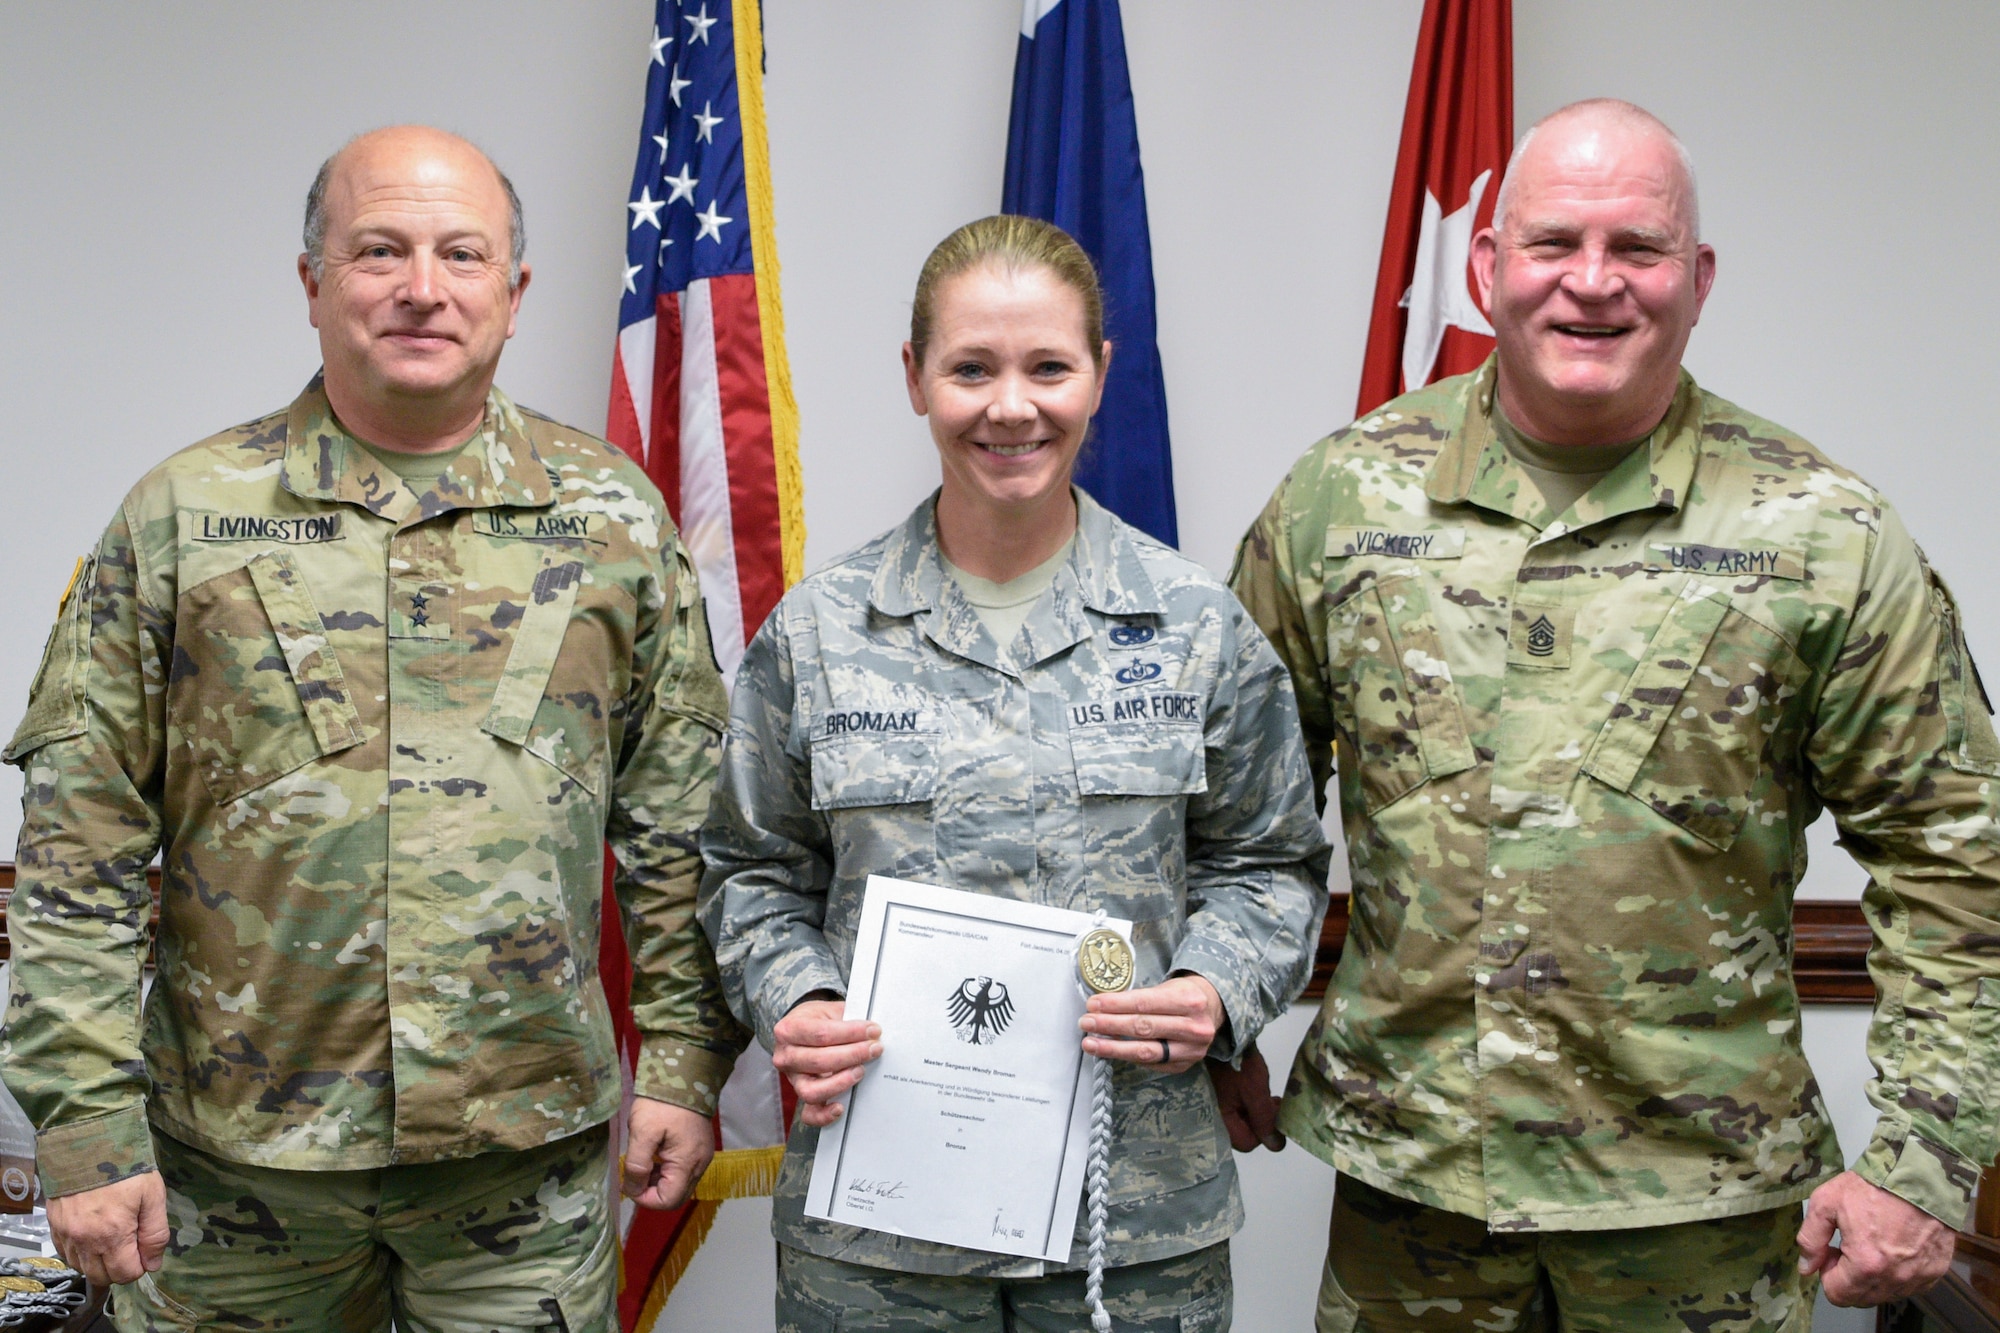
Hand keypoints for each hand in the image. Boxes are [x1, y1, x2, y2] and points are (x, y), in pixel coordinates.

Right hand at [47, 1171, 167, 1286]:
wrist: (88, 1142)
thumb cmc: (125, 1166)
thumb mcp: (153, 1195)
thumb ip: (155, 1233)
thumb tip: (153, 1263)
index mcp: (112, 1234)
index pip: (125, 1274)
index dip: (140, 1266)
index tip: (145, 1249)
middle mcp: (84, 1240)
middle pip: (102, 1277)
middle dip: (120, 1268)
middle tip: (131, 1245)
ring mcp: (65, 1235)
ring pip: (82, 1268)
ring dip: (99, 1262)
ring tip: (113, 1239)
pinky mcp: (54, 1226)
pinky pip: (66, 1254)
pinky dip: (81, 1253)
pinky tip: (93, 1236)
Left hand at [622, 1097, 716, 1209]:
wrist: (685, 1075)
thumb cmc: (662, 1104)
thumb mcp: (642, 1132)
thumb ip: (637, 1165)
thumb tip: (633, 1189)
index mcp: (687, 1163)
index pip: (668, 1201)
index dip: (645, 1199)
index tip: (629, 1182)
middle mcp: (700, 1165)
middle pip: (675, 1196)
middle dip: (651, 1191)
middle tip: (633, 1175)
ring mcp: (702, 1156)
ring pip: (679, 1184)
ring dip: (658, 1181)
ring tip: (642, 1162)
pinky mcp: (700, 1148)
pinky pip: (683, 1170)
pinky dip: (667, 1170)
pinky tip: (655, 1154)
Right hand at [772, 997, 880, 1127]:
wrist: (804, 1028)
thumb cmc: (819, 1020)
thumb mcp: (830, 1011)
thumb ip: (848, 1019)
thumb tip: (874, 1032)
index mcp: (789, 1029)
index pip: (822, 1034)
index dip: (851, 1033)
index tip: (873, 1031)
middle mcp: (786, 1056)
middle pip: (819, 1061)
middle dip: (852, 1055)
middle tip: (874, 1049)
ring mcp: (793, 1078)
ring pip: (812, 1090)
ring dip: (841, 1082)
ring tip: (860, 1070)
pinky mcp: (802, 1094)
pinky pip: (809, 1113)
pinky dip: (824, 1115)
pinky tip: (840, 1107)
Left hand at [1079, 974, 1223, 1075]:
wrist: (1213, 1011)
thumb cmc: (1183, 996)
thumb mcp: (1168, 988)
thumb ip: (1140, 998)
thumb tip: (1102, 1007)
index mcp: (1189, 1000)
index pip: (1145, 1003)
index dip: (1116, 1005)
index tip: (1093, 1004)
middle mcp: (1194, 1027)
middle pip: (1144, 1028)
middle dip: (1110, 1025)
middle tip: (1086, 1022)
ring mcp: (1191, 1050)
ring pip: (1145, 1051)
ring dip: (1113, 1048)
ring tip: (1091, 1043)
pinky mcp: (1183, 1065)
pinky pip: (1150, 1063)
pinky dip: (1127, 1056)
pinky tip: (1111, 1051)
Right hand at [1209, 1045, 1284, 1151]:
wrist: (1217, 1035)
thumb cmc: (1236, 1063)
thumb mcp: (1255, 1091)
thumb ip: (1265, 1120)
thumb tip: (1276, 1146)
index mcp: (1220, 1120)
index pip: (1248, 1143)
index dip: (1265, 1131)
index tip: (1274, 1110)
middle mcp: (1211, 1118)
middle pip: (1242, 1132)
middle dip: (1260, 1120)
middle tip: (1272, 1101)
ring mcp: (1210, 1106)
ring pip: (1238, 1119)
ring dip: (1253, 1110)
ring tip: (1263, 1093)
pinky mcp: (1212, 1095)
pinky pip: (1231, 1108)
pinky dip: (1243, 1101)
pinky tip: (1249, 1087)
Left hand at [1798, 1170, 1956, 1305]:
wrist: (1920, 1175)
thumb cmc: (1872, 1186)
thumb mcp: (1826, 1202)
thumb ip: (1811, 1239)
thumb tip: (1806, 1268)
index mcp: (1866, 1265)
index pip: (1837, 1295)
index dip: (1827, 1274)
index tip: (1832, 1250)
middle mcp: (1896, 1278)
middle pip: (1861, 1298)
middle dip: (1848, 1277)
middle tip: (1850, 1245)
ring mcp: (1919, 1277)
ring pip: (1886, 1294)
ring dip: (1873, 1278)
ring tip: (1873, 1244)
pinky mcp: (1936, 1271)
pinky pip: (1910, 1286)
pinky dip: (1897, 1274)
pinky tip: (1894, 1248)